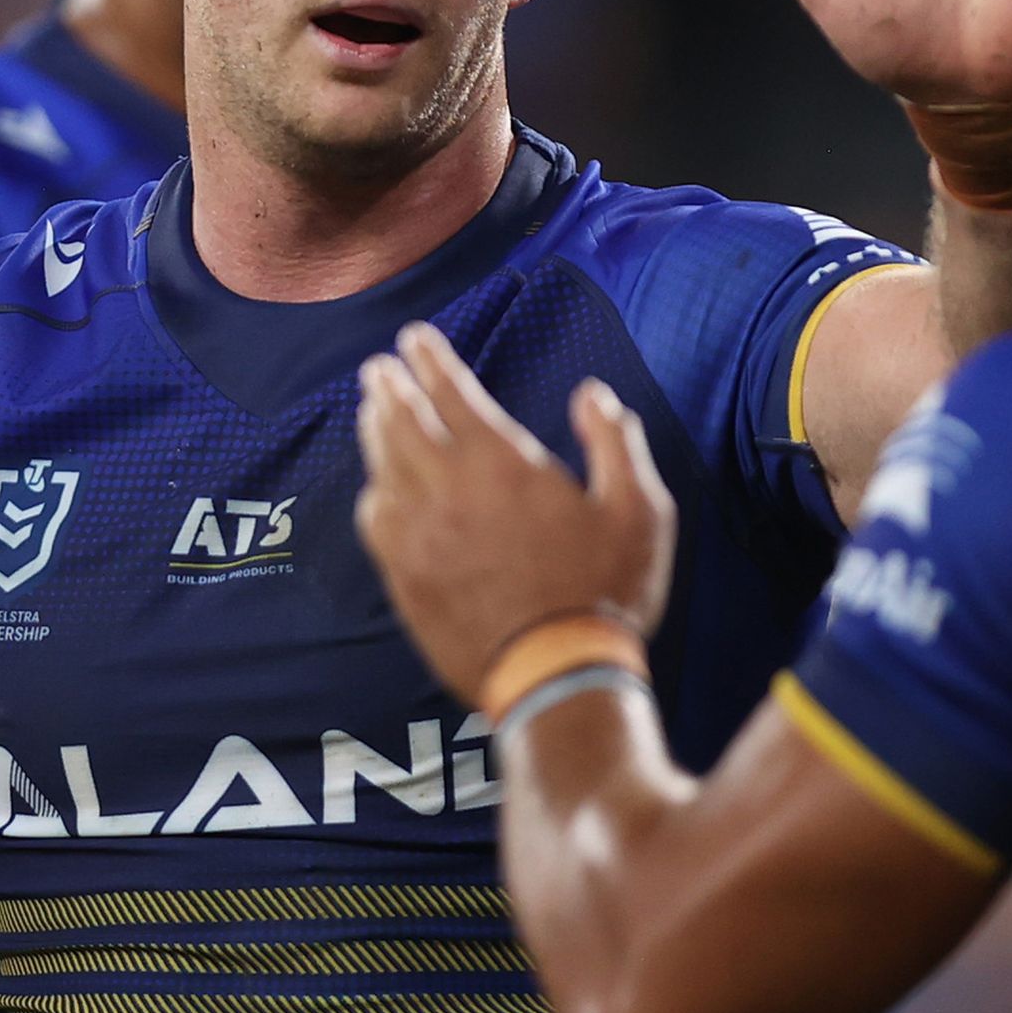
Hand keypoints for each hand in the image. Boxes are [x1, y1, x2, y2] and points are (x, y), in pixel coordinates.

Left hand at [354, 325, 673, 702]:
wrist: (555, 675)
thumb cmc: (605, 591)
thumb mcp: (639, 510)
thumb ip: (616, 442)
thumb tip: (593, 394)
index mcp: (502, 463)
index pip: (451, 392)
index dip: (430, 359)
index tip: (414, 338)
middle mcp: (447, 490)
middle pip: (401, 421)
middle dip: (389, 387)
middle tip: (379, 369)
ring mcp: (418, 536)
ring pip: (382, 466)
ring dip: (374, 431)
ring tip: (372, 412)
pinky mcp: (404, 578)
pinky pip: (375, 521)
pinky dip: (373, 492)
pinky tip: (377, 489)